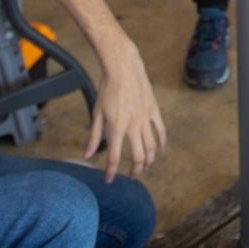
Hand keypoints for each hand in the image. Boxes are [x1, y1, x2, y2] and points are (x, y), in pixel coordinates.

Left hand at [84, 42, 166, 181]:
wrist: (123, 67)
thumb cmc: (107, 89)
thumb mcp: (97, 113)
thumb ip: (93, 136)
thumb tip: (86, 155)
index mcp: (116, 127)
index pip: (114, 157)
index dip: (111, 171)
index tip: (109, 180)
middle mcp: (133, 125)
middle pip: (138, 156)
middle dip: (135, 170)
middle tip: (131, 176)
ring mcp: (145, 118)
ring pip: (151, 147)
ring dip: (149, 161)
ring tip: (145, 167)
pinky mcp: (154, 110)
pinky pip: (161, 130)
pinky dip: (161, 143)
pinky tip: (159, 150)